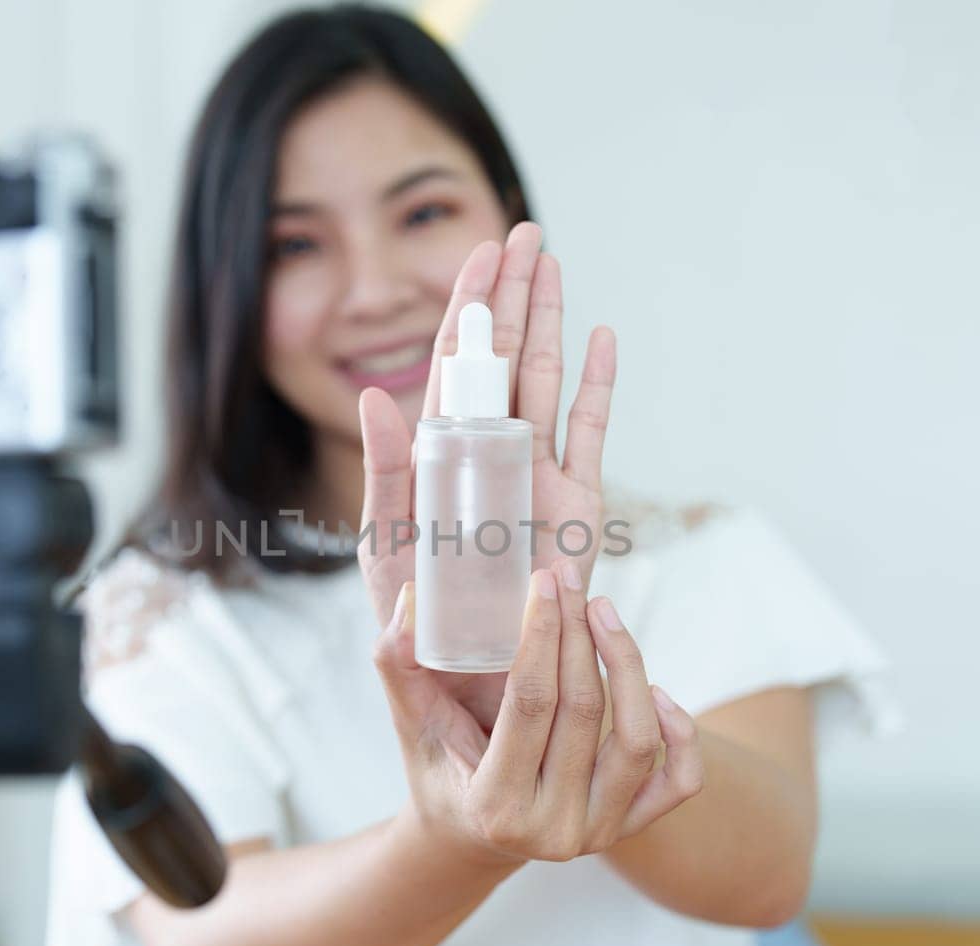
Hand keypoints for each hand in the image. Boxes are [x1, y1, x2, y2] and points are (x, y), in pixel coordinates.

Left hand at [358, 221, 616, 630]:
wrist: (476, 680)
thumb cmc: (419, 623)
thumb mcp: (388, 546)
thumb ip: (384, 473)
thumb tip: (376, 397)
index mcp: (439, 457)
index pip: (453, 367)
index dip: (466, 310)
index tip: (479, 253)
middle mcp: (489, 454)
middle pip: (504, 358)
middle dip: (513, 294)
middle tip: (524, 231)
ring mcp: (535, 473)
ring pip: (546, 379)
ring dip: (551, 320)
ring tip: (554, 262)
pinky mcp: (577, 505)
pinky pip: (589, 433)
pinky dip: (598, 386)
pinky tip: (602, 337)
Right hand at [373, 561, 702, 869]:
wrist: (470, 836)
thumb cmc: (440, 768)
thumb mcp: (411, 723)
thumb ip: (399, 664)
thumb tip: (413, 599)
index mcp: (495, 805)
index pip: (530, 704)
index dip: (540, 635)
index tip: (542, 583)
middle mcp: (553, 829)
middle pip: (583, 712)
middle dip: (578, 634)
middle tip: (570, 581)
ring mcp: (598, 833)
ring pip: (637, 740)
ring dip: (628, 665)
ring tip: (603, 612)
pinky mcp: (630, 828)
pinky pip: (679, 780)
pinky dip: (680, 732)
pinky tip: (655, 687)